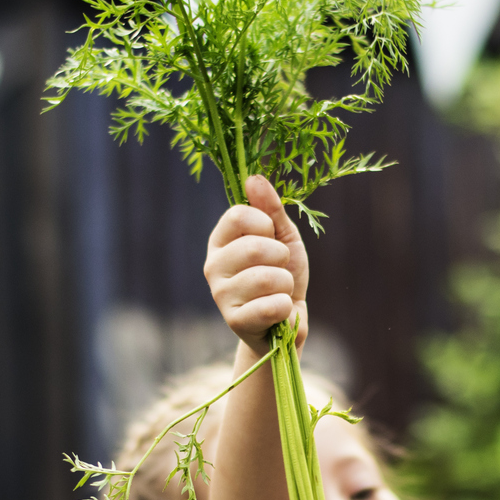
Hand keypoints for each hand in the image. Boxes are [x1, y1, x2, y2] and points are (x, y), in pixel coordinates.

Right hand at [203, 174, 308, 354]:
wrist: (286, 320)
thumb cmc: (281, 274)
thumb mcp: (282, 236)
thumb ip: (270, 209)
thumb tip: (253, 178)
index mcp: (221, 241)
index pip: (238, 215)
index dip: (265, 224)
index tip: (271, 237)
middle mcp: (212, 266)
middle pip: (254, 247)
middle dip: (281, 258)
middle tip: (278, 269)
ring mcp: (220, 295)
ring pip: (268, 278)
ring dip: (286, 284)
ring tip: (278, 291)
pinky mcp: (234, 321)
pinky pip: (273, 305)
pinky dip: (285, 307)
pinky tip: (276, 312)